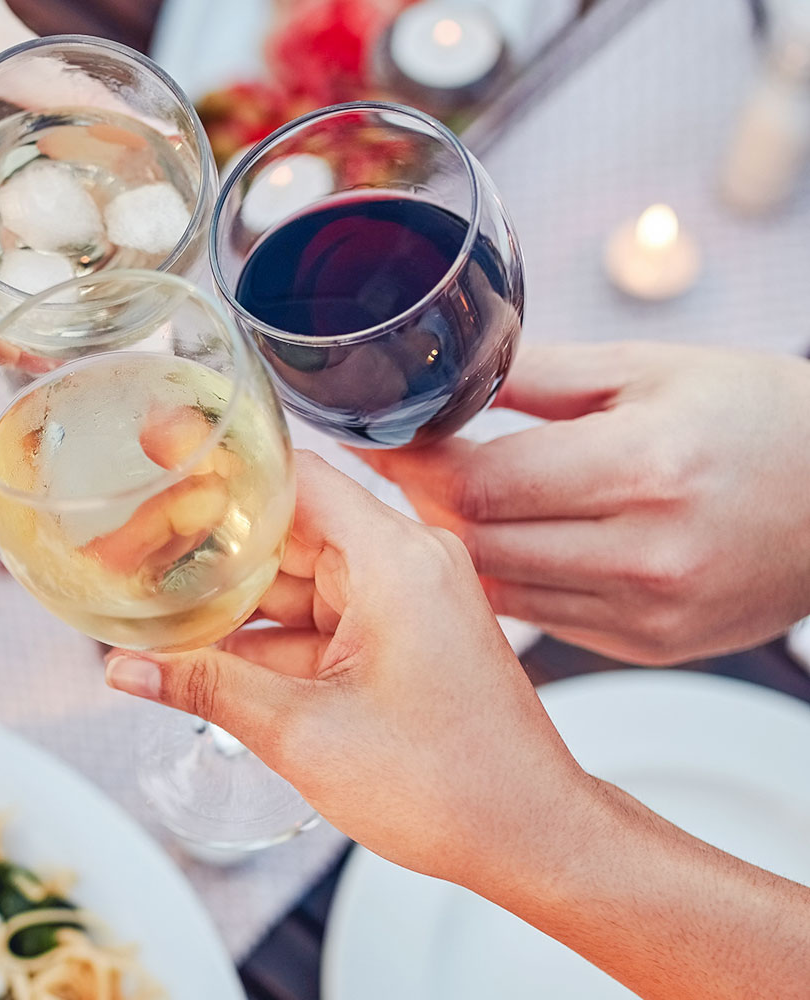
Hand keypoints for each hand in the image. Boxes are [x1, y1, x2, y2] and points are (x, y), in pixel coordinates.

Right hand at [104, 451, 593, 884]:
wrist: (529, 838)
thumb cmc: (449, 786)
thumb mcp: (304, 734)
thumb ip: (206, 688)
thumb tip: (124, 668)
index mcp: (393, 559)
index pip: (290, 476)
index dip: (217, 464)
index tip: (157, 450)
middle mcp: (402, 561)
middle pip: (282, 524)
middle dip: (204, 542)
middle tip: (128, 546)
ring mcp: (403, 595)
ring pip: (292, 573)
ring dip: (229, 594)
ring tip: (149, 600)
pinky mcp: (399, 630)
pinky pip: (316, 611)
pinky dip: (263, 629)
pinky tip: (200, 647)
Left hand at [355, 342, 809, 664]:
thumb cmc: (757, 418)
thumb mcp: (649, 370)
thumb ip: (537, 376)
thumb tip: (444, 377)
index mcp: (641, 469)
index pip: (479, 482)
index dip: (412, 463)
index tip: (376, 440)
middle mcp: (643, 554)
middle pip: (478, 540)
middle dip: (424, 503)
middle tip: (397, 469)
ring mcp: (647, 612)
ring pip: (500, 588)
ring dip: (457, 548)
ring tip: (443, 502)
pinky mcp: (650, 646)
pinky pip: (541, 618)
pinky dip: (508, 581)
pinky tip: (503, 543)